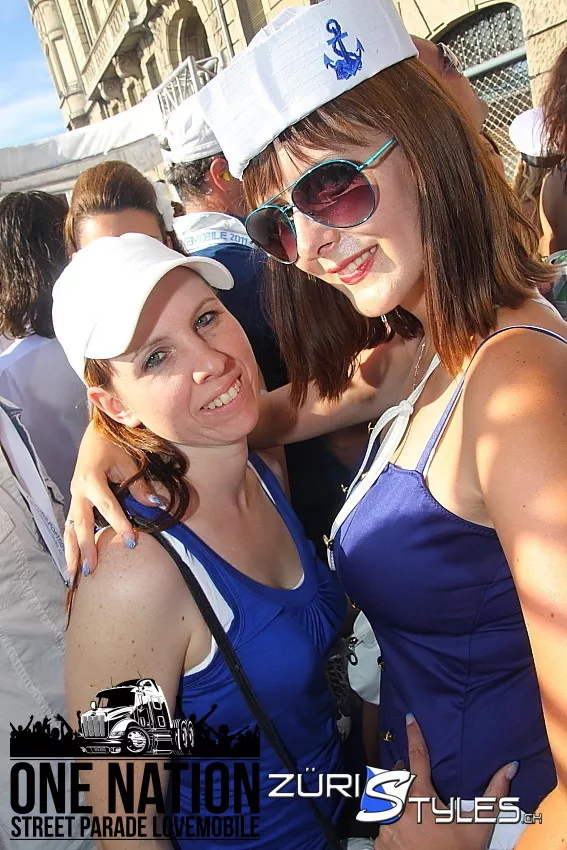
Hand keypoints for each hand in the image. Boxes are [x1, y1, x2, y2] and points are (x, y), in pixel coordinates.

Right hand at [65, 422, 156, 580]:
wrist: (98, 432)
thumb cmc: (116, 444)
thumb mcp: (130, 461)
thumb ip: (140, 486)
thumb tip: (156, 505)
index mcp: (91, 478)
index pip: (107, 506)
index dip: (120, 525)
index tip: (132, 543)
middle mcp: (78, 490)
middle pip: (80, 524)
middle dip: (85, 548)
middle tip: (91, 570)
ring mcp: (74, 497)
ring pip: (69, 529)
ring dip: (71, 553)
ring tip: (73, 577)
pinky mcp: (76, 501)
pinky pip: (70, 526)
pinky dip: (71, 545)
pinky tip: (73, 563)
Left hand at [374, 714, 517, 849]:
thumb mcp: (478, 826)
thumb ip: (494, 794)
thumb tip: (510, 767)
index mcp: (421, 797)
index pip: (417, 757)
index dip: (414, 735)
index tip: (409, 718)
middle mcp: (399, 807)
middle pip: (395, 779)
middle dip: (402, 777)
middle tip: (415, 788)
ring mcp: (386, 825)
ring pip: (388, 804)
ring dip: (397, 806)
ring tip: (414, 821)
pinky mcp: (379, 842)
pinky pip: (382, 826)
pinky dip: (392, 828)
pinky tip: (407, 837)